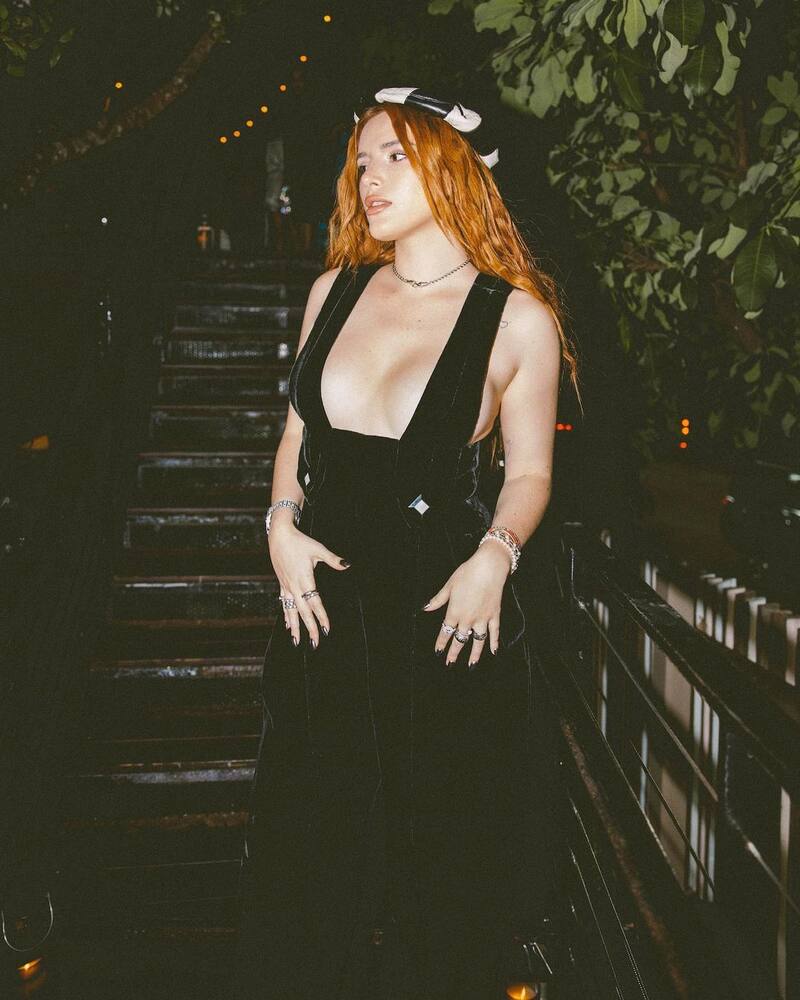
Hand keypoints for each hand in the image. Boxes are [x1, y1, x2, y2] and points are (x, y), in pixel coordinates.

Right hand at [268, 522, 349, 647]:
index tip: (326, 629)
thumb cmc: (300, 542)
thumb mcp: (318, 549)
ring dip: (295, 628)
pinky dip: (286, 616)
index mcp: (305, 579)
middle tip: (315, 644)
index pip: (315, 603)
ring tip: (297, 642)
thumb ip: (333, 559)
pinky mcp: (282, 584)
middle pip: (303, 612)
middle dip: (310, 629)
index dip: (321, 617)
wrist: (279, 536)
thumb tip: (347, 565)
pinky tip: (288, 625)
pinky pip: (283, 604)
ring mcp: (286, 586)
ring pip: (290, 611)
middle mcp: (294, 586)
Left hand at [422, 542, 511, 667]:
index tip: (438, 652)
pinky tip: (494, 652)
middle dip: (454, 653)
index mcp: (454, 612)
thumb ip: (437, 600)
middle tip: (450, 663)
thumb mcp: (449, 585)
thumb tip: (425, 608)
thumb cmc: (467, 573)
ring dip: (474, 654)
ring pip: (477, 641)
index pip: (445, 632)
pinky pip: (494, 632)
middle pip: (460, 640)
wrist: (488, 567)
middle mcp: (468, 619)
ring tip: (471, 665)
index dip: (441, 643)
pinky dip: (494, 643)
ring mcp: (482, 618)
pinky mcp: (494, 615)